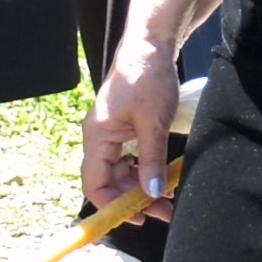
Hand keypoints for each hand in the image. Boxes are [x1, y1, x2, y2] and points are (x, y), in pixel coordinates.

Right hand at [80, 40, 182, 218]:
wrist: (151, 45)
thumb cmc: (147, 78)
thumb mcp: (153, 123)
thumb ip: (151, 160)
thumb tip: (151, 195)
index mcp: (97, 136)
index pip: (95, 184)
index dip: (113, 205)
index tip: (139, 217)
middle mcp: (99, 137)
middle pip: (109, 180)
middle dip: (133, 198)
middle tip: (163, 210)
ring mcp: (111, 132)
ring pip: (120, 171)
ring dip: (140, 185)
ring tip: (166, 196)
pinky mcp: (124, 126)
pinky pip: (128, 157)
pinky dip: (143, 168)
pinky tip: (161, 175)